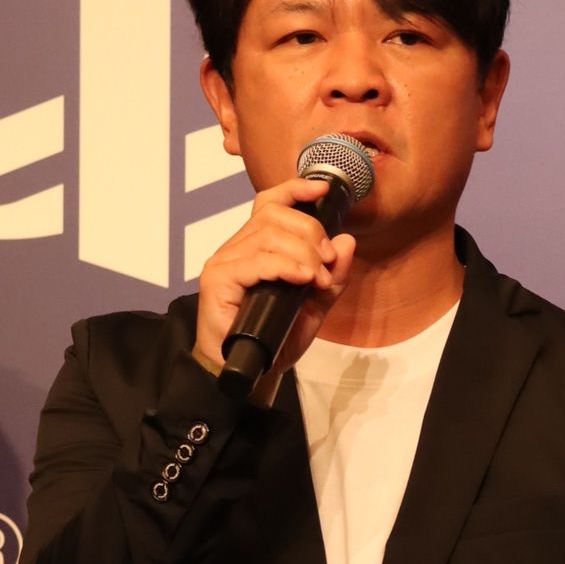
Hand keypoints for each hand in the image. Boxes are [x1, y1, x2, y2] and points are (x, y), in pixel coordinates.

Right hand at [191, 175, 356, 407]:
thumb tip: (346, 242)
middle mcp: (237, 247)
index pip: (270, 202)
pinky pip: (256, 260)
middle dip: (311, 233)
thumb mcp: (314, 306)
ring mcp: (224, 261)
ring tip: (317, 278)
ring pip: (268, 235)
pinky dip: (285, 266)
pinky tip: (302, 278)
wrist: (252, 374)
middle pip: (275, 214)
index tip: (323, 190)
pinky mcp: (218, 279)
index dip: (295, 189)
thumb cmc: (276, 339)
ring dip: (303, 253)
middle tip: (326, 264)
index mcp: (256, 246)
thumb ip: (332, 277)